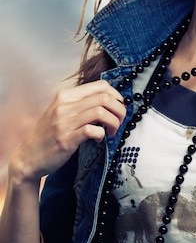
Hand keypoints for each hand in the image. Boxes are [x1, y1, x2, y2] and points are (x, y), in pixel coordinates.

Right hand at [10, 80, 125, 182]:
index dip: (116, 95)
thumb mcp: (61, 112)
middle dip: (120, 110)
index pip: (100, 85)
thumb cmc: (49, 135)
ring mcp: (64, 122)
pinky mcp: (66, 140)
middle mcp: (64, 106)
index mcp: (65, 95)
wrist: (28, 157)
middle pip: (104, 98)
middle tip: (120, 121)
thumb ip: (80, 104)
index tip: (119, 106)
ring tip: (112, 131)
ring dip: (114, 122)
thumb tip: (109, 100)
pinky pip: (92, 130)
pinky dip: (101, 135)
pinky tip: (99, 139)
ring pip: (100, 112)